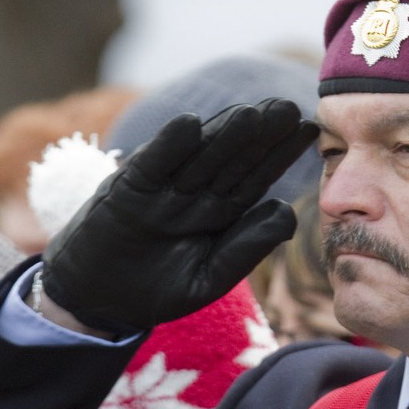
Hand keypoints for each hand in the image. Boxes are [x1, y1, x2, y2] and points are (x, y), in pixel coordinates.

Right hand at [41, 98, 318, 332]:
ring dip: (222, 133)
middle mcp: (195, 192)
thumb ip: (247, 248)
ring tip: (251, 112)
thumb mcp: (210, 277)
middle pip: (233, 158)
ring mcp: (163, 187)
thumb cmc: (158, 289)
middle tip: (289, 108)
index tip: (309, 131)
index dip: (280, 153)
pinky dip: (167, 147)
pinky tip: (189, 125)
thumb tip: (288, 212)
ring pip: (198, 155)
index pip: (256, 176)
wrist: (100, 301)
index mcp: (220, 210)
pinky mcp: (128, 190)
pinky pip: (152, 166)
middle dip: (260, 134)